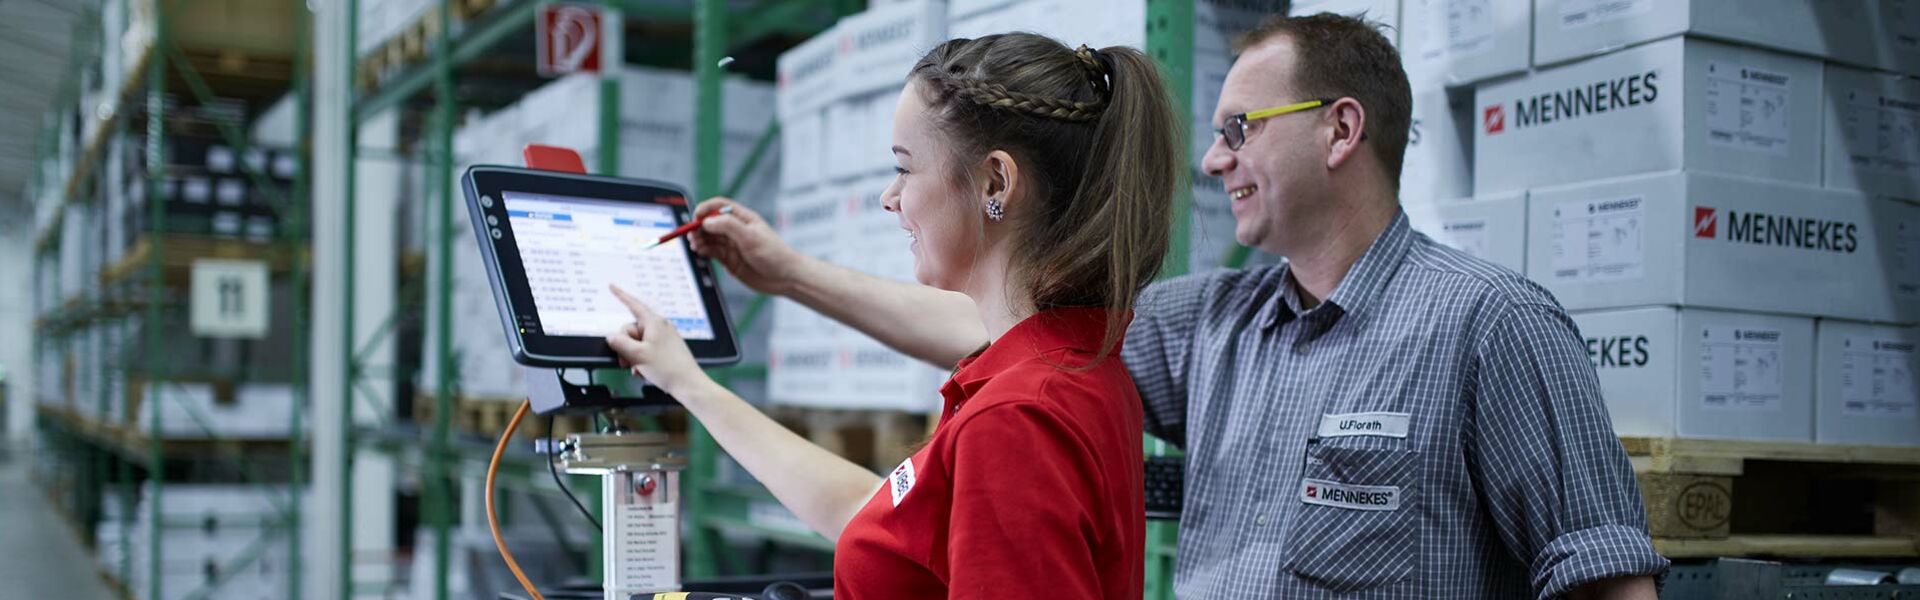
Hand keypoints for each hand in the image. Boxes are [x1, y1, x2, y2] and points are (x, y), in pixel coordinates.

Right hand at [604, 285, 710, 396]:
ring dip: (633, 357)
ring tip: (638, 369)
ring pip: (638, 343)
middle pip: (631, 330)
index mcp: (654, 323)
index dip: (621, 295)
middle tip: (626, 362)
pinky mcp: (666, 350)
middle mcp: (660, 328)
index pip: (634, 305)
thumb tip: (612, 336)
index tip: (612, 286)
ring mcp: (663, 339)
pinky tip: (644, 372)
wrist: (688, 384)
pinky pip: (646, 351)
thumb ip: (620, 343)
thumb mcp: (637, 355)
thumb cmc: (667, 368)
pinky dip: (641, 361)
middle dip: (625, 346)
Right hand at [687, 197, 802, 294]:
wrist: (785, 278)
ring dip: (699, 240)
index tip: (696, 217)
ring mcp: (731, 245)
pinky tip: (700, 252)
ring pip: (709, 238)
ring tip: (695, 245)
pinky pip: (711, 252)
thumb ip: (729, 227)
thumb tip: (707, 221)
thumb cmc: (774, 254)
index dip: (705, 209)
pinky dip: (703, 251)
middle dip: (698, 227)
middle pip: (710, 222)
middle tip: (692, 234)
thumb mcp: (751, 237)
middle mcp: (735, 230)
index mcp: (742, 218)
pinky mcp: (729, 260)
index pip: (718, 206)